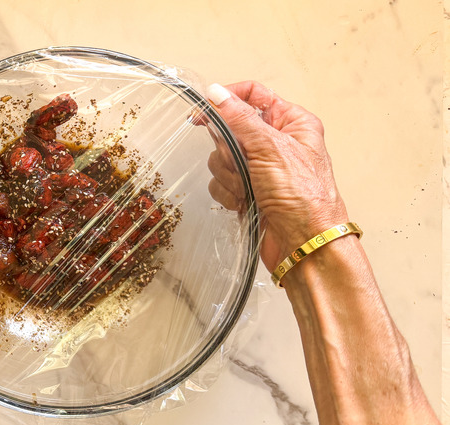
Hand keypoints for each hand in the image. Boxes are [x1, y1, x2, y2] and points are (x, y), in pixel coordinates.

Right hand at [205, 81, 348, 269]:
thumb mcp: (271, 148)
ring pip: (221, 158)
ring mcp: (260, 167)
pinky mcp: (248, 189)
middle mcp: (276, 142)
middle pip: (231, 129)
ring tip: (249, 188)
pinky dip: (229, 192)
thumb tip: (217, 94)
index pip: (252, 95)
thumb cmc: (305, 198)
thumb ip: (240, 118)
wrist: (303, 244)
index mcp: (291, 123)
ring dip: (230, 175)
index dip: (227, 100)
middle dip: (230, 150)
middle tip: (243, 163)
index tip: (204, 112)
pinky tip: (245, 201)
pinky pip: (221, 181)